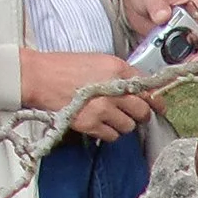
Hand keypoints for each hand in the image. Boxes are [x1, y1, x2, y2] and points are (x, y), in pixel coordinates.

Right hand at [20, 48, 153, 140]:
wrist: (38, 77)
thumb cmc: (64, 68)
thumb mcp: (97, 62)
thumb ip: (120, 74)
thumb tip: (142, 91)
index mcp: (117, 69)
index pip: (148, 88)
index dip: (155, 100)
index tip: (158, 106)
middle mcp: (113, 89)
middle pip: (143, 110)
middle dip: (140, 114)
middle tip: (132, 114)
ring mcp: (103, 108)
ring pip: (129, 126)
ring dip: (122, 124)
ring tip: (108, 116)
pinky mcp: (91, 123)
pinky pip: (113, 135)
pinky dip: (108, 132)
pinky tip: (99, 123)